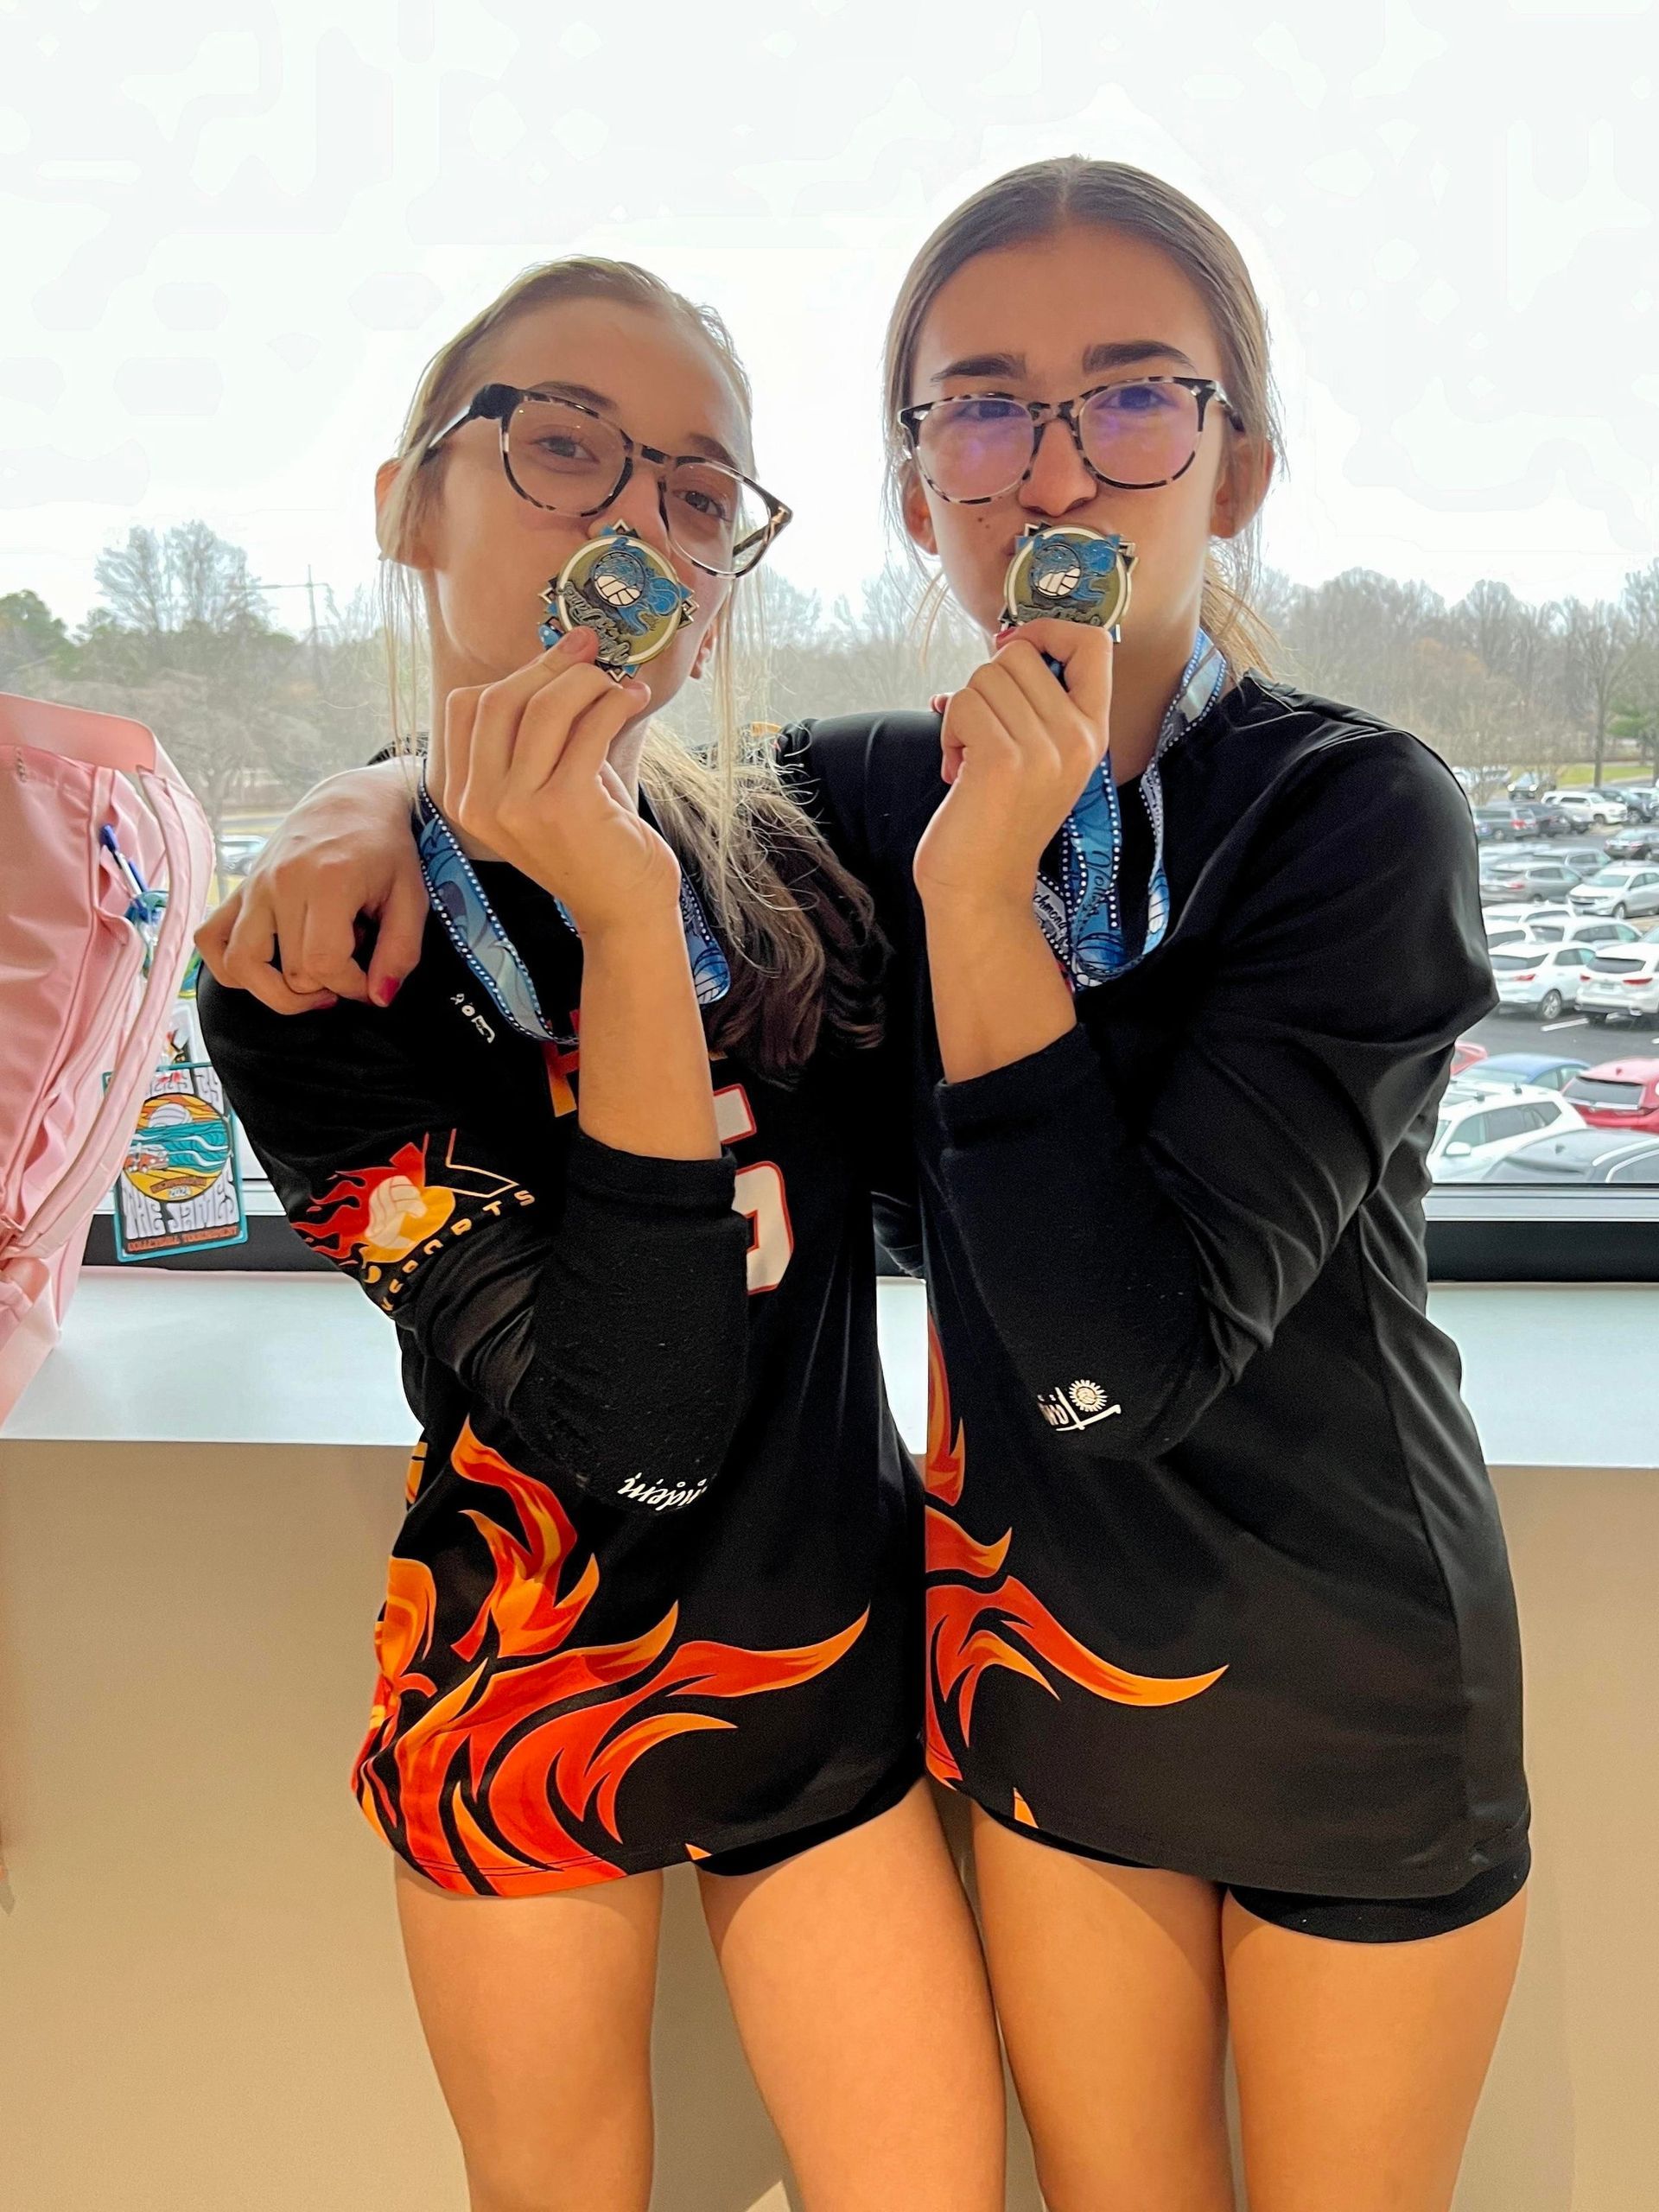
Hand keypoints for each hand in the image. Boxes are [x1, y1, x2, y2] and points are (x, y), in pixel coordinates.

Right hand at [195, 761, 428, 1015]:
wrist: (353, 801)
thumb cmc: (387, 848)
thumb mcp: (412, 897)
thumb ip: (401, 951)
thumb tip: (379, 997)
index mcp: (327, 881)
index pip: (323, 965)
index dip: (351, 987)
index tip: (370, 979)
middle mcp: (281, 883)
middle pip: (289, 973)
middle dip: (326, 987)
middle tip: (350, 965)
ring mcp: (253, 886)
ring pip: (239, 966)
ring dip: (275, 991)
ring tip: (308, 983)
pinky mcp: (239, 889)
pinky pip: (210, 940)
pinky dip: (230, 966)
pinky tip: (268, 967)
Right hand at [441, 626, 678, 936]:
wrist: (625, 910)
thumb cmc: (594, 843)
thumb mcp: (549, 783)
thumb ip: (541, 733)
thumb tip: (566, 654)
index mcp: (466, 797)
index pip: (467, 708)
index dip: (516, 672)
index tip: (561, 654)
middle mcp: (480, 804)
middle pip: (500, 700)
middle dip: (552, 666)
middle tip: (594, 649)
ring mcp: (517, 808)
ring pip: (543, 708)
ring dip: (587, 682)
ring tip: (618, 685)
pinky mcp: (563, 808)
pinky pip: (586, 731)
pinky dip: (613, 705)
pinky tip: (632, 701)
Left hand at [913, 619, 1112, 910]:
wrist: (982, 889)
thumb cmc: (997, 820)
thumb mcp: (1038, 756)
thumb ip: (1034, 702)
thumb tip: (1004, 641)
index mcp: (1093, 731)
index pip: (1093, 643)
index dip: (1048, 630)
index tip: (1015, 648)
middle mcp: (1077, 737)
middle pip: (1019, 653)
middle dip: (985, 685)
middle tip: (983, 735)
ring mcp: (1045, 749)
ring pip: (984, 676)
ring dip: (963, 713)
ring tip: (970, 759)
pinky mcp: (1004, 760)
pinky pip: (961, 703)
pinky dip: (948, 732)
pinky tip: (956, 771)